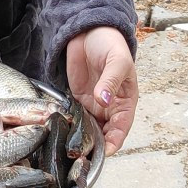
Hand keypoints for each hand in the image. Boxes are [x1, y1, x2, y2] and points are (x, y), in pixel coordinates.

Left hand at [66, 26, 136, 154]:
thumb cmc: (110, 45)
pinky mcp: (77, 99)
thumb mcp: (116, 62)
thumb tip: (104, 100)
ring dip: (82, 139)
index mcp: (125, 101)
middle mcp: (110, 107)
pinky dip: (70, 125)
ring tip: (71, 149)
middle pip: (105, 134)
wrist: (89, 32)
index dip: (115, 141)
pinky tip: (62, 132)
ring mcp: (93, 104)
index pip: (121, 127)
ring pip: (90, 129)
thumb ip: (110, 82)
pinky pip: (75, 117)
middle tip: (84, 155)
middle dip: (96, 146)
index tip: (106, 151)